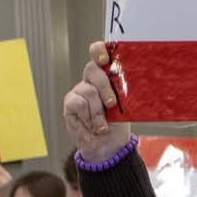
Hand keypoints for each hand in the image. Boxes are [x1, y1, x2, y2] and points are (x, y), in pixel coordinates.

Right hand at [63, 42, 132, 160]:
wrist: (108, 145)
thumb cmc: (118, 123)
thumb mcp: (126, 106)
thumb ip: (122, 91)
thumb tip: (126, 81)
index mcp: (107, 75)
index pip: (99, 53)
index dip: (99, 51)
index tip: (105, 58)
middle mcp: (91, 80)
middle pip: (92, 69)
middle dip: (104, 87)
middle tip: (112, 104)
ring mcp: (80, 90)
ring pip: (88, 91)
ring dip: (98, 112)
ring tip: (103, 126)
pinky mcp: (70, 102)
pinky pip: (78, 104)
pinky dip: (88, 118)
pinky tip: (93, 127)